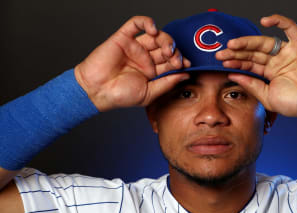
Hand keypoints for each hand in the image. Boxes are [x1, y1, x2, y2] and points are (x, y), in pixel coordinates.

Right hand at [74, 16, 190, 111]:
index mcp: (153, 71)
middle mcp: (145, 57)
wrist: (98, 91)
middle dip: (174, 51)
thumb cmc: (120, 95)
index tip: (186, 65)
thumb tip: (186, 75)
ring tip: (166, 49)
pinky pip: (136, 24)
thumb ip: (168, 83)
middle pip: (166, 47)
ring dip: (166, 39)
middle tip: (175, 59)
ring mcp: (135, 47)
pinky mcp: (124, 38)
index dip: (180, 60)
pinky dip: (147, 22)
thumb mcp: (150, 93)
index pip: (171, 61)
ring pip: (156, 35)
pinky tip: (153, 29)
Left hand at [215, 14, 296, 122]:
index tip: (222, 62)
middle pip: (253, 52)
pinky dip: (279, 21)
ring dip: (248, 41)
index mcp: (270, 73)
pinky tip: (265, 21)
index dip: (236, 62)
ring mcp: (288, 52)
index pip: (250, 64)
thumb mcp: (267, 97)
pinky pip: (289, 28)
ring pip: (265, 42)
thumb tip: (233, 76)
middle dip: (237, 52)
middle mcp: (277, 61)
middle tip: (222, 53)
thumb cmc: (296, 104)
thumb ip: (251, 85)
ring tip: (234, 44)